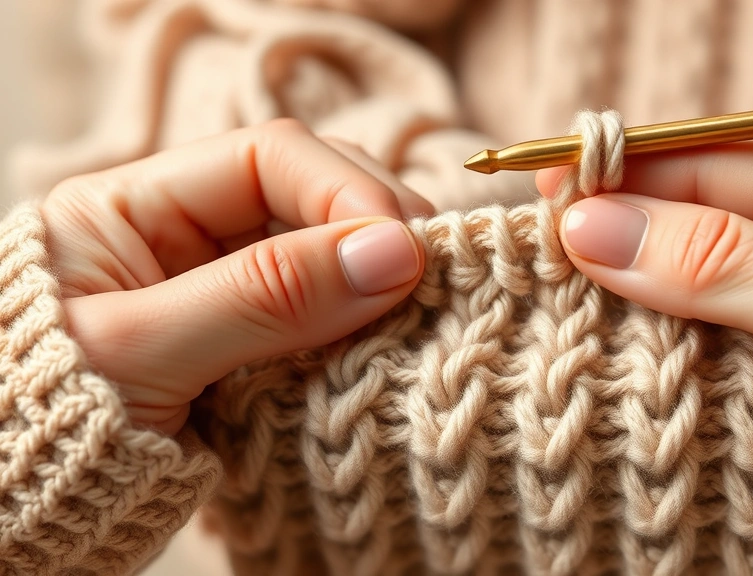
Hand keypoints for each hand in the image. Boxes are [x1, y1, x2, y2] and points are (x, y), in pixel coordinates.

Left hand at [41, 119, 432, 433]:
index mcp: (132, 207)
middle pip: (309, 194)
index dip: (345, 191)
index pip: (267, 157)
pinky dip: (364, 326)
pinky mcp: (254, 344)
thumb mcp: (144, 351)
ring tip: (418, 309)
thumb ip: (263, 296)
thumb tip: (393, 253)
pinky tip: (388, 340)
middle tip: (428, 276)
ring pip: (328, 255)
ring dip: (378, 277)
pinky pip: (326, 316)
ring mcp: (224, 290)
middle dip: (374, 226)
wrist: (25, 521)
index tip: (403, 251)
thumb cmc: (42, 426)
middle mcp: (184, 236)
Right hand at [537, 142, 752, 392]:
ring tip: (562, 291)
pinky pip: (714, 335)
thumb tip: (596, 227)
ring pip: (700, 280)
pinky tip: (621, 340)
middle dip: (624, 230)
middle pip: (703, 216)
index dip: (634, 173)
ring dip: (636, 289)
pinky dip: (666, 339)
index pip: (722, 163)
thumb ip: (721, 262)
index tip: (555, 188)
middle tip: (541, 244)